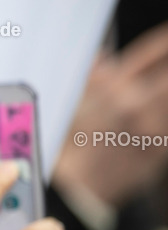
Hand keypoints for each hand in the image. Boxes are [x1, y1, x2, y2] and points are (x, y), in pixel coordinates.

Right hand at [54, 22, 167, 206]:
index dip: (166, 40)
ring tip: (166, 82)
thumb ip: (93, 77)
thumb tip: (102, 57)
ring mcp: (154, 125)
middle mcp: (137, 103)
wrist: (77, 190)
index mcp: (112, 87)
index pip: (152, 51)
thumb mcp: (72, 105)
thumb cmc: (70, 147)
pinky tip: (163, 106)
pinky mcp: (163, 145)